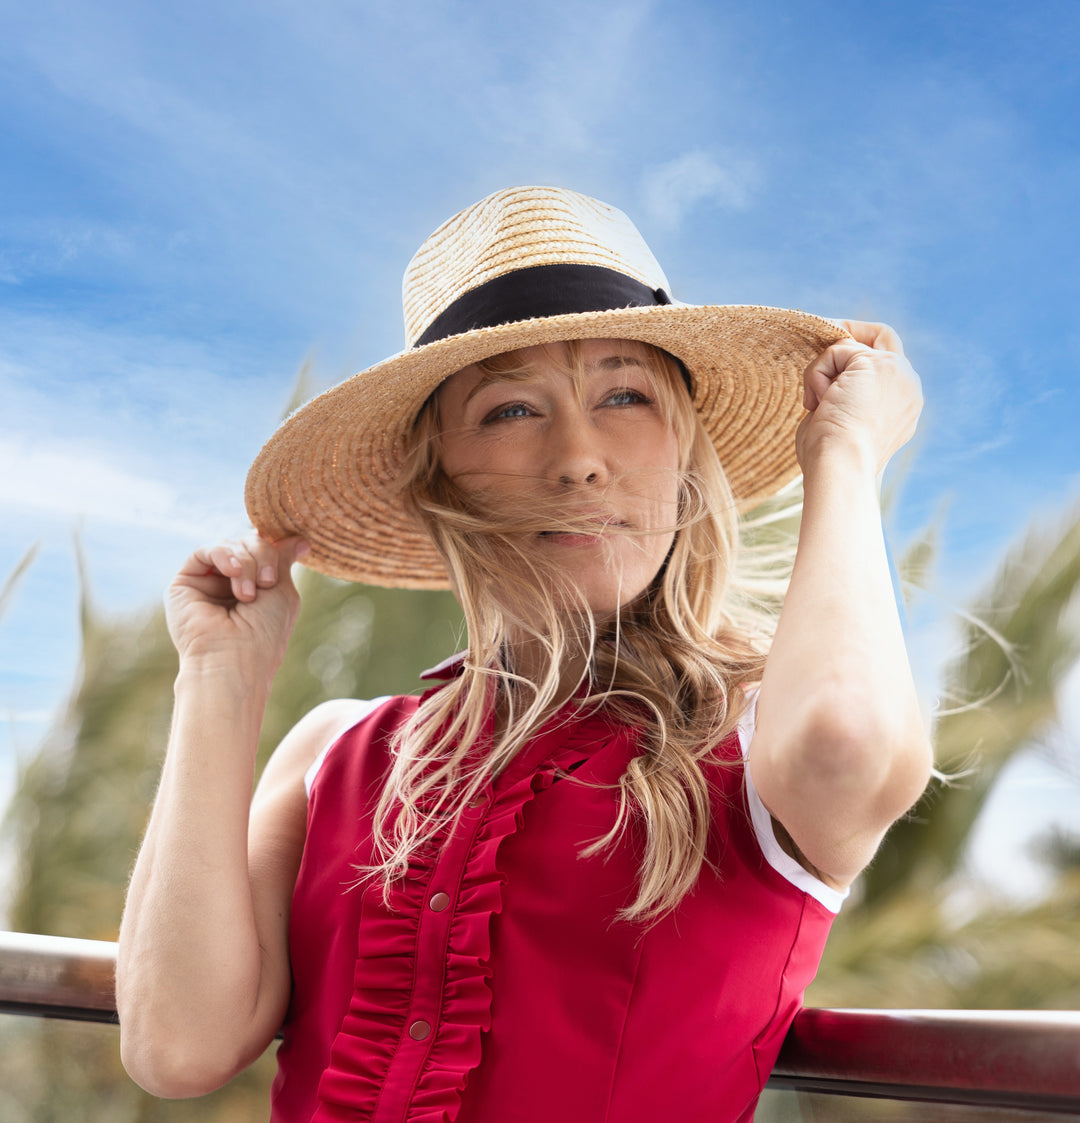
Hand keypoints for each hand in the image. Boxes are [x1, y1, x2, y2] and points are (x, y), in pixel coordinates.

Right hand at [165, 533, 309, 682]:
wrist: (233, 659)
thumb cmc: (263, 633)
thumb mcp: (281, 591)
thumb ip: (282, 560)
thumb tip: (299, 539)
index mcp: (257, 586)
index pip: (265, 548)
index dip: (277, 545)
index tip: (301, 546)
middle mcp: (231, 583)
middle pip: (249, 542)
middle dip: (264, 554)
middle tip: (268, 582)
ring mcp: (208, 582)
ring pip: (230, 544)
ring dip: (246, 562)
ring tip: (248, 593)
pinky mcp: (185, 583)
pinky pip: (205, 550)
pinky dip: (224, 556)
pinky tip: (233, 574)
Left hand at [796, 320, 922, 474]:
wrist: (841, 465)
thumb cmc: (831, 460)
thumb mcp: (841, 427)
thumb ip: (842, 402)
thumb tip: (822, 394)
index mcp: (904, 407)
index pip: (887, 367)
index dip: (856, 360)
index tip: (828, 371)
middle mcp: (908, 386)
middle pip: (883, 337)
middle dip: (846, 339)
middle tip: (819, 350)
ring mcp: (897, 372)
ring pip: (850, 347)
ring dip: (823, 370)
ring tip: (816, 404)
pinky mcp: (878, 363)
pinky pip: (836, 350)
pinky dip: (817, 373)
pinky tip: (818, 401)